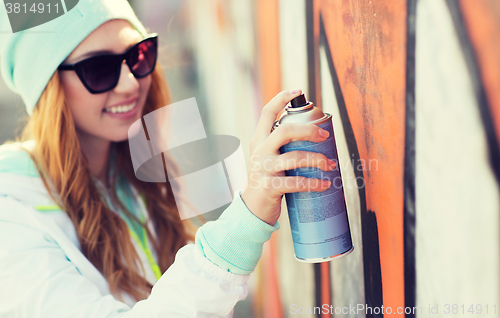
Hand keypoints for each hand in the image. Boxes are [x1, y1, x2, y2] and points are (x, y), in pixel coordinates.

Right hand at [240, 89, 336, 225]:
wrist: (253, 208)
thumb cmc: (268, 179)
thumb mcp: (268, 158)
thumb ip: (282, 146)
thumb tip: (314, 134)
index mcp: (259, 141)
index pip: (266, 112)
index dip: (281, 98)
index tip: (298, 91)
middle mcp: (260, 152)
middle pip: (284, 131)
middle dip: (308, 130)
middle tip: (325, 134)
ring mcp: (263, 169)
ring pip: (294, 158)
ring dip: (317, 159)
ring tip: (331, 164)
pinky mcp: (270, 187)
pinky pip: (297, 183)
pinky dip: (315, 183)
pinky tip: (326, 184)